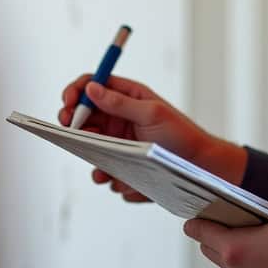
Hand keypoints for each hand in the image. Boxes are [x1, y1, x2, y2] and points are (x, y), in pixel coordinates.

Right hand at [58, 74, 246, 200]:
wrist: (200, 168)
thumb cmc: (182, 136)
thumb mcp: (152, 114)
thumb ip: (120, 102)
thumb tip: (91, 88)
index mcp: (127, 97)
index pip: (92, 85)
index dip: (76, 91)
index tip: (67, 103)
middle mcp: (119, 118)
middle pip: (83, 117)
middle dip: (74, 125)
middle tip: (71, 133)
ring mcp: (117, 143)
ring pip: (89, 147)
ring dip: (91, 157)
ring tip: (102, 170)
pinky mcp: (121, 165)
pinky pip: (104, 171)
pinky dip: (109, 177)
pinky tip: (123, 181)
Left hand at [183, 217, 267, 267]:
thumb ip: (249, 226)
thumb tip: (239, 226)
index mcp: (234, 249)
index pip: (201, 233)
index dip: (196, 225)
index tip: (192, 223)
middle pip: (211, 253)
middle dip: (217, 241)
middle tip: (227, 231)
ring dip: (239, 261)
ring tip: (261, 250)